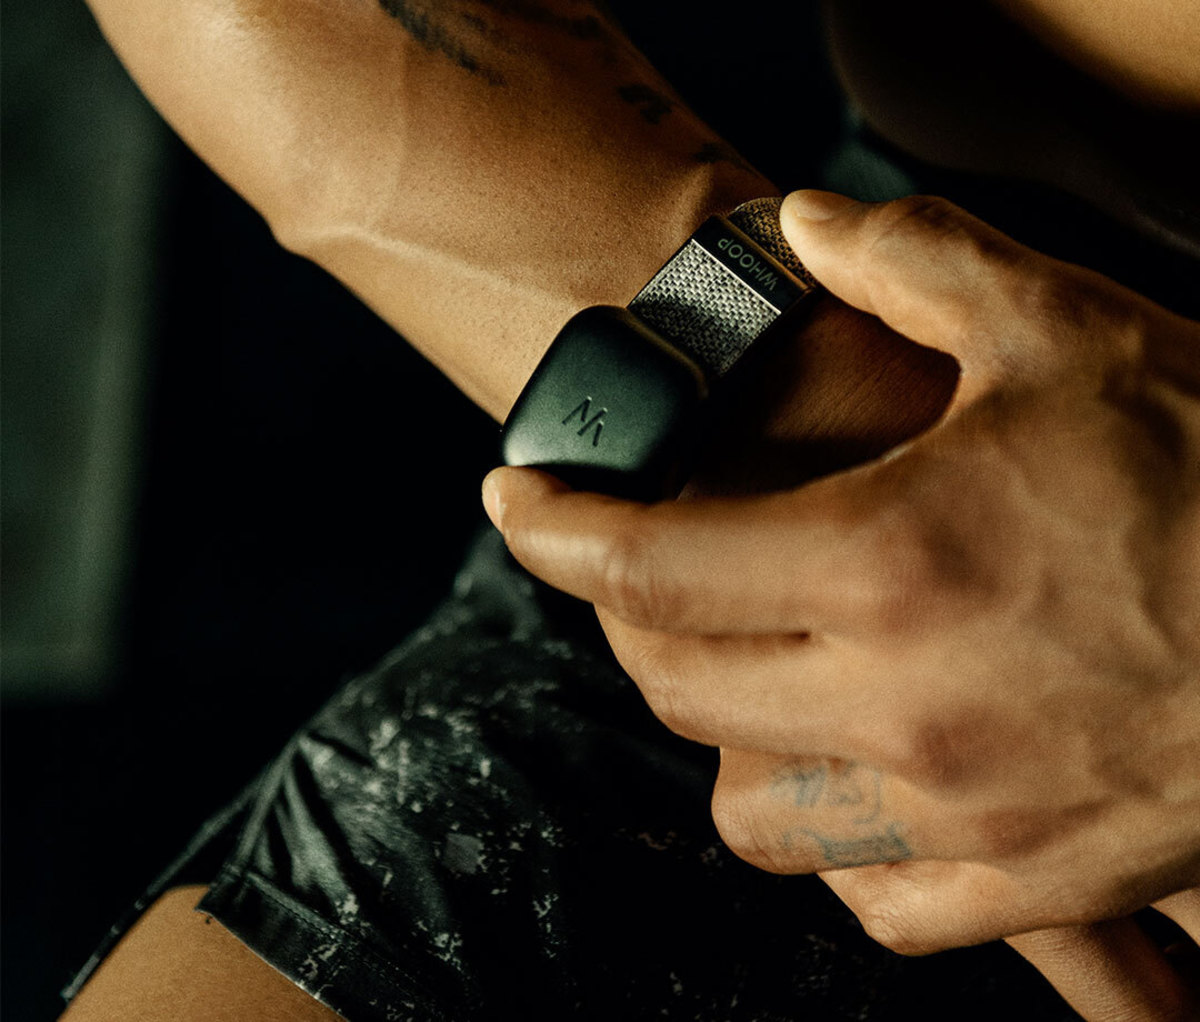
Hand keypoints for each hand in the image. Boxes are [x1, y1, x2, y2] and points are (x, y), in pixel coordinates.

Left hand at [483, 191, 1199, 1010]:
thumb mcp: (1068, 327)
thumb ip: (916, 261)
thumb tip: (799, 228)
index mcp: (892, 559)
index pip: (648, 564)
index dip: (558, 529)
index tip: (518, 502)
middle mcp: (906, 703)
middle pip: (676, 684)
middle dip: (632, 621)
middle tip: (649, 567)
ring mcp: (966, 811)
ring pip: (752, 815)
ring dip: (725, 737)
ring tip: (754, 671)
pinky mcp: (1036, 884)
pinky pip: (876, 903)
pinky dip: (837, 844)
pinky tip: (857, 775)